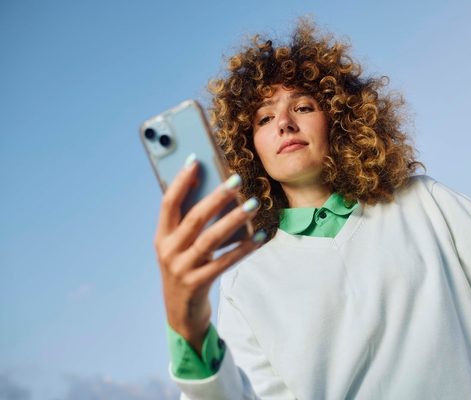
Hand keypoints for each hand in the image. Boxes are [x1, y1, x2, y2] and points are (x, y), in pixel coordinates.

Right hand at [154, 156, 263, 352]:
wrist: (180, 315)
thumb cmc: (185, 271)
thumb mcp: (179, 247)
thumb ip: (189, 224)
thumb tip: (214, 192)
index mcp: (161, 237)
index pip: (168, 203)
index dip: (181, 181)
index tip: (196, 161)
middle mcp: (168, 251)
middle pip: (194, 218)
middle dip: (217, 197)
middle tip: (237, 180)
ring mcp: (182, 269)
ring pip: (211, 239)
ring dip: (234, 220)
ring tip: (252, 204)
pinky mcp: (198, 284)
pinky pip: (225, 262)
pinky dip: (244, 248)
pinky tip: (260, 236)